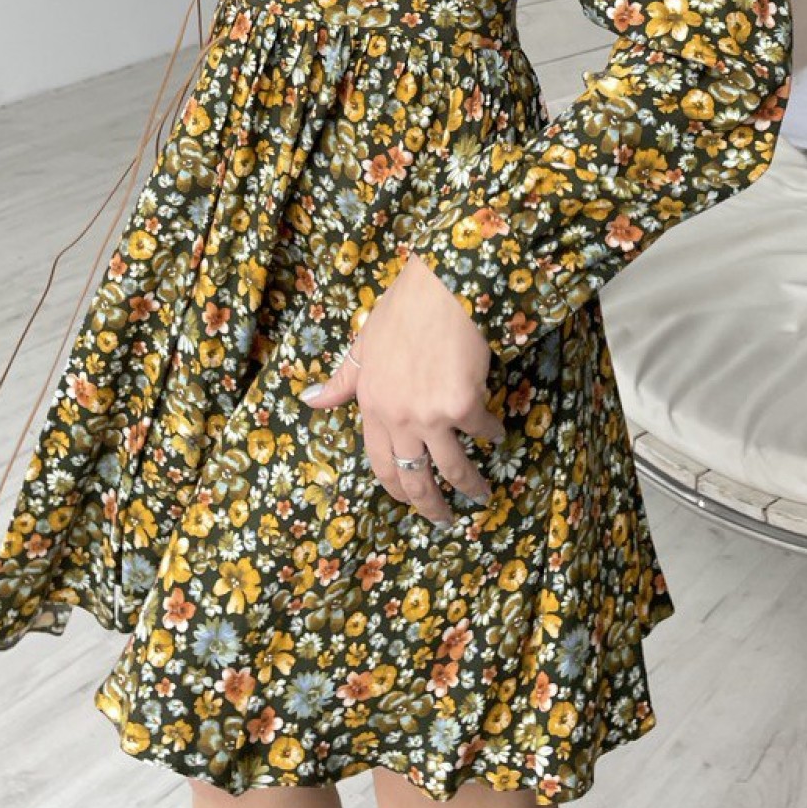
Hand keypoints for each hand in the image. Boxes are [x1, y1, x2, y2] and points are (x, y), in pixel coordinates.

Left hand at [300, 253, 505, 526]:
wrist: (442, 288)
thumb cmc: (404, 308)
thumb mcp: (364, 343)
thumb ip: (342, 379)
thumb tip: (310, 400)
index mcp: (371, 403)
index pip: (378, 460)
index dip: (394, 487)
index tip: (407, 498)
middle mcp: (397, 416)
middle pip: (412, 477)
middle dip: (429, 505)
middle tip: (442, 519)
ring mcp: (430, 415)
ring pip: (451, 468)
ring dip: (469, 485)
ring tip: (481, 494)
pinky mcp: (463, 407)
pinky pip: (481, 432)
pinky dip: (491, 435)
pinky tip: (497, 434)